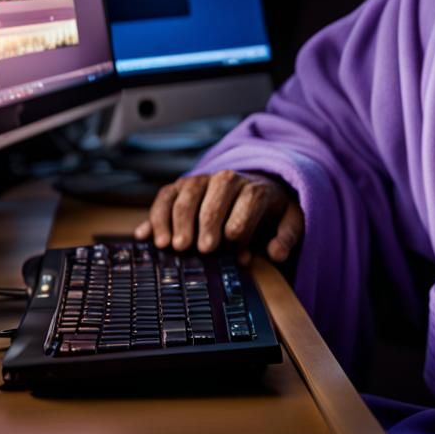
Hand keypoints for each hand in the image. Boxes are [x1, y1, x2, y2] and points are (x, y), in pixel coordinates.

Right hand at [134, 170, 303, 263]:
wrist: (248, 187)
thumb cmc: (267, 211)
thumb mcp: (288, 220)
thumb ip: (287, 235)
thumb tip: (276, 253)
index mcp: (256, 188)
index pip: (250, 200)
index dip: (241, 224)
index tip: (234, 250)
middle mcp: (227, 180)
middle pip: (216, 196)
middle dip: (207, 222)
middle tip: (199, 249)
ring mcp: (201, 181)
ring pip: (187, 194)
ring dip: (177, 220)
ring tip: (172, 247)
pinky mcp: (180, 187)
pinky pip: (164, 197)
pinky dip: (154, 216)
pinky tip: (147, 238)